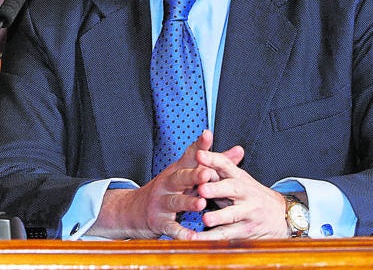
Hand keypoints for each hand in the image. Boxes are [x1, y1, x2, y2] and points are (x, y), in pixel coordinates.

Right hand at [91, 131, 223, 238]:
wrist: (133, 210)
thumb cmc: (167, 190)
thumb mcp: (187, 174)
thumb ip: (214, 163)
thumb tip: (239, 151)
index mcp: (177, 171)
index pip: (189, 156)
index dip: (199, 146)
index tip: (207, 136)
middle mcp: (168, 184)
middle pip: (180, 177)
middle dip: (193, 175)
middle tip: (207, 173)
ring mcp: (161, 202)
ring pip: (175, 201)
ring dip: (188, 202)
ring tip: (201, 203)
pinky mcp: (159, 222)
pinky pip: (171, 228)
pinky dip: (182, 233)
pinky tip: (193, 237)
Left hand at [192, 144, 291, 238]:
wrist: (283, 216)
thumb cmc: (252, 195)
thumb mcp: (240, 178)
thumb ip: (220, 168)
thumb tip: (198, 152)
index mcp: (239, 177)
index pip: (226, 164)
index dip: (213, 159)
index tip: (199, 154)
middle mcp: (245, 193)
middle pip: (232, 189)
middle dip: (217, 189)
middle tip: (202, 189)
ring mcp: (247, 213)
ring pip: (232, 215)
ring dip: (218, 217)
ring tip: (205, 219)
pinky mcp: (245, 231)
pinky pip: (227, 234)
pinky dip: (210, 238)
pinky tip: (195, 238)